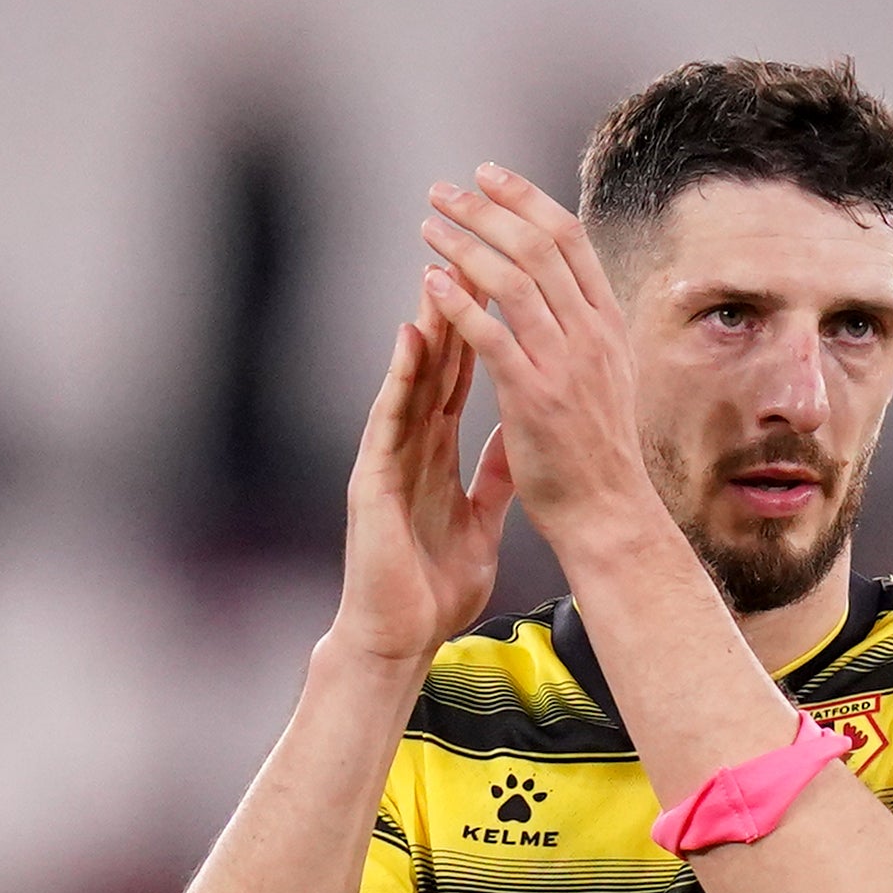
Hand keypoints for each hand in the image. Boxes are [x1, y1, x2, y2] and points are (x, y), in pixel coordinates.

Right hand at [328, 305, 513, 668]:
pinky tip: (410, 339)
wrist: (399, 638)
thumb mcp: (480, 523)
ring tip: (442, 272)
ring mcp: (388, 458)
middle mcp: (409, 446)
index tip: (504, 282)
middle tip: (472, 254)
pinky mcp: (372, 480)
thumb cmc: (433, 589)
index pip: (462, 378)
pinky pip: (389, 419)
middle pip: (436, 365)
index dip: (481, 329)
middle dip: (455, 310)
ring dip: (427, 326)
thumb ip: (494, 479)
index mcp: (436, 454)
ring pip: (411, 380)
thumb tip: (520, 443)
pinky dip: (400, 378)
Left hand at [418, 165, 662, 552]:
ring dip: (464, 244)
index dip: (526, 199)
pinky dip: (458, 303)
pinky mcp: (533, 397)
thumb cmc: (598, 451)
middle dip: (486, 209)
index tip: (489, 176)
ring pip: (512, 280)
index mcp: (606, 323)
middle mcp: (590, 333)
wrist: (608, 512)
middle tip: (445, 190)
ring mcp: (564, 363)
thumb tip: (559, 284)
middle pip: (537, 245)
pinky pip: (491, 336)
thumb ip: (583, 327)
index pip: (568, 238)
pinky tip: (429, 281)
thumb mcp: (607, 374)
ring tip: (428, 225)